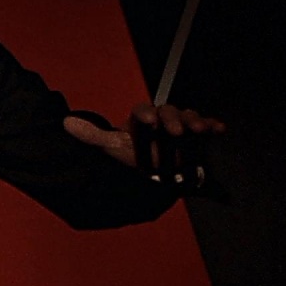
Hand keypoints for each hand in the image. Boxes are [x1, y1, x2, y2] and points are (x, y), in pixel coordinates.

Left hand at [64, 103, 225, 191]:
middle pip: (168, 111)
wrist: (154, 175)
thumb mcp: (112, 147)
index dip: (146, 113)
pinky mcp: (196, 137)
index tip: (149, 120)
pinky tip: (219, 129)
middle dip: (173, 118)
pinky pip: (206, 127)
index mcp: (141, 119)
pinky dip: (212, 125)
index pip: (143, 110)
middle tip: (177, 131)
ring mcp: (180, 127)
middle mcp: (162, 119)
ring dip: (194, 120)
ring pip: (187, 116)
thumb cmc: (133, 157)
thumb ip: (93, 136)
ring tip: (200, 129)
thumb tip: (66, 123)